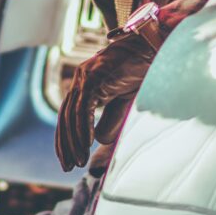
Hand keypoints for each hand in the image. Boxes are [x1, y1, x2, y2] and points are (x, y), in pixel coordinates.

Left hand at [55, 33, 154, 171]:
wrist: (151, 47)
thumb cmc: (140, 70)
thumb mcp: (124, 100)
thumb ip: (111, 118)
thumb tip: (98, 140)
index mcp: (85, 84)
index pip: (68, 116)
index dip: (67, 139)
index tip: (68, 159)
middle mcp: (81, 79)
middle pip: (65, 117)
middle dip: (65, 144)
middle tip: (68, 166)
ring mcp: (85, 77)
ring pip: (71, 115)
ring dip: (74, 141)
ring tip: (79, 161)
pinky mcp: (93, 77)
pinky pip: (83, 108)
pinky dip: (83, 128)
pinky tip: (87, 145)